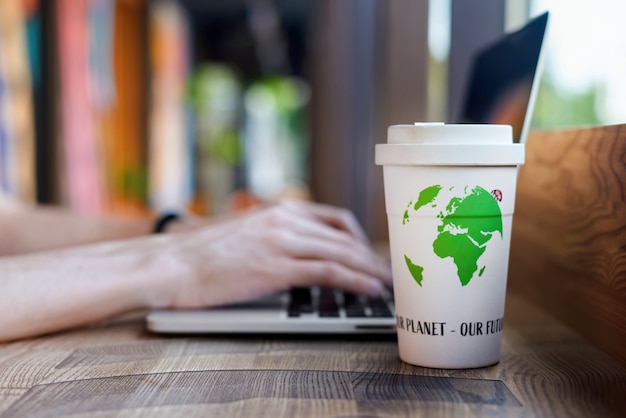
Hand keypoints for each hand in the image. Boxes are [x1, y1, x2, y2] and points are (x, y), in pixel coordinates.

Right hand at [159, 200, 391, 308]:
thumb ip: (273, 235)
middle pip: (344, 236)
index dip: (360, 238)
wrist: (170, 262)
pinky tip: (370, 289)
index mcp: (280, 210)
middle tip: (391, 271)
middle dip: (371, 256)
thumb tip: (294, 252)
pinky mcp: (276, 266)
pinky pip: (329, 272)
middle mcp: (285, 219)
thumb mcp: (244, 233)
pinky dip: (355, 281)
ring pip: (342, 252)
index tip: (372, 253)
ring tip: (389, 284)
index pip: (335, 219)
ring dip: (371, 270)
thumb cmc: (200, 255)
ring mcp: (282, 241)